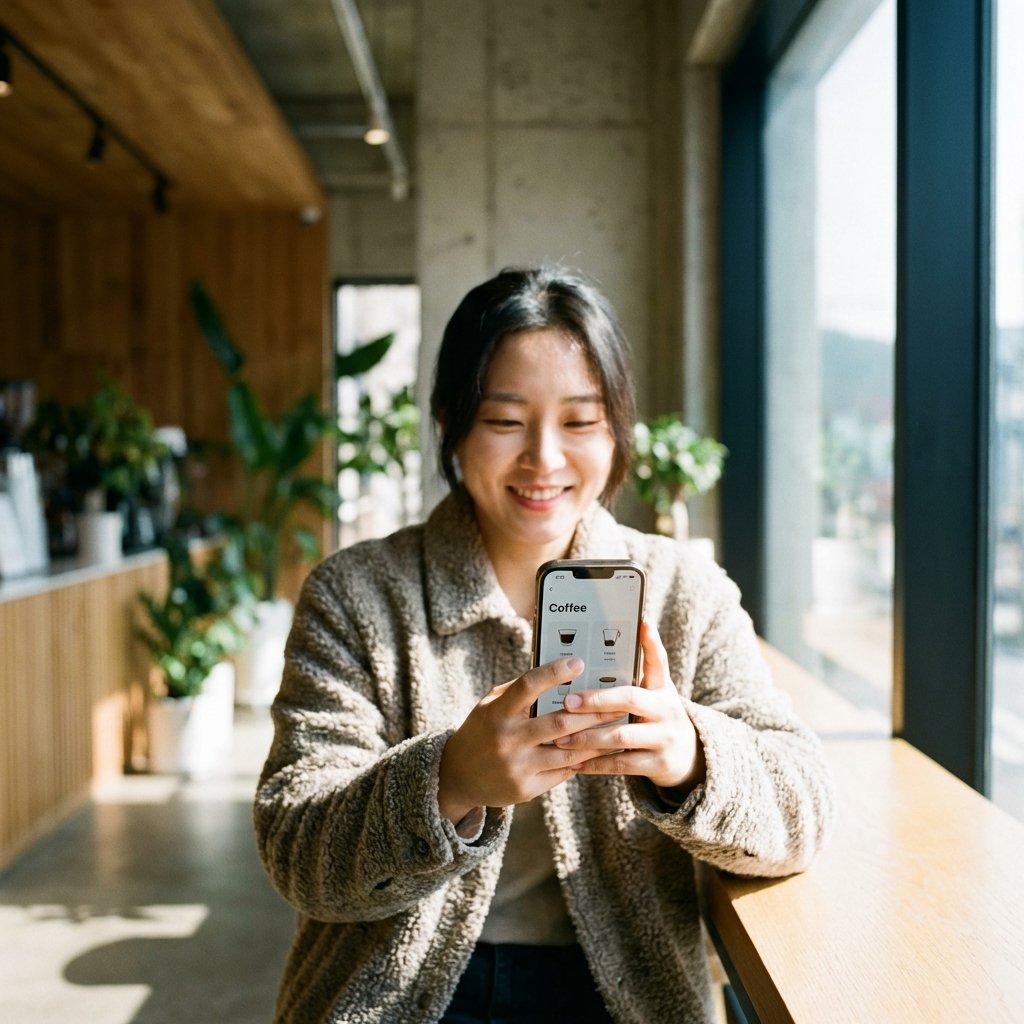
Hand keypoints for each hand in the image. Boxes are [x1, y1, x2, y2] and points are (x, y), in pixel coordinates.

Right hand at [438, 657, 623, 823]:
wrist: (458, 777)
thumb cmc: (482, 731)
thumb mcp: (490, 705)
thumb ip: (519, 691)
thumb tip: (557, 672)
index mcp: (497, 712)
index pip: (528, 686)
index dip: (554, 672)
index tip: (579, 662)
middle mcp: (507, 739)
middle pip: (559, 723)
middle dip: (593, 712)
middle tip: (617, 701)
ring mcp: (517, 767)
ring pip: (569, 752)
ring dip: (596, 739)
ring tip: (617, 726)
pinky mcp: (526, 789)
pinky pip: (563, 772)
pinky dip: (583, 760)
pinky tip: (600, 750)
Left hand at [553, 621, 705, 792]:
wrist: (686, 756)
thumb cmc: (656, 715)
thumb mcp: (654, 692)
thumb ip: (638, 670)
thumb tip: (625, 630)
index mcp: (663, 688)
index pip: (658, 661)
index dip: (651, 642)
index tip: (642, 622)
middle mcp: (667, 710)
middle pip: (630, 700)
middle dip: (596, 701)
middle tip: (568, 702)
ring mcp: (665, 739)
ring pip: (621, 737)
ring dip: (587, 737)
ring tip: (560, 738)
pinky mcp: (659, 765)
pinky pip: (622, 765)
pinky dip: (596, 763)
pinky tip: (574, 762)